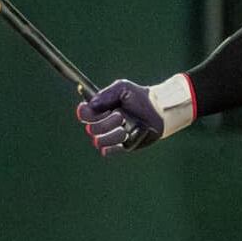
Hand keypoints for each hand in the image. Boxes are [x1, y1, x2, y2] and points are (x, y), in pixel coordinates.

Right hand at [76, 75, 195, 156]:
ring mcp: (110, 137)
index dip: (85, 113)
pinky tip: (128, 137)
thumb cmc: (139, 97)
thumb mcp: (123, 88)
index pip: (83, 114)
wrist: (158, 110)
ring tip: (125, 129)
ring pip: (98, 142)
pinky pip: (108, 152)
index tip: (92, 109)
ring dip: (112, 135)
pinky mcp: (120, 147)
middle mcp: (102, 124)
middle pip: (91, 129)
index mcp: (99, 109)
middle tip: (121, 116)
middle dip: (105, 123)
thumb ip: (106, 94)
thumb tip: (91, 105)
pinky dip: (116, 146)